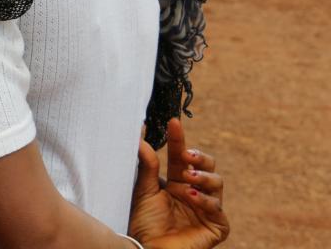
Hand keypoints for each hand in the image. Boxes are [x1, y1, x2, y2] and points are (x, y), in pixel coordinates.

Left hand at [129, 119, 228, 248]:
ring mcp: (207, 208)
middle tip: (186, 157)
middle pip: (208, 165)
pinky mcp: (216, 226)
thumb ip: (146, 165)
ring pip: (217, 182)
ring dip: (202, 178)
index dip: (179, 139)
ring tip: (187, 181)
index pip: (180, 155)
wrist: (147, 247)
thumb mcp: (143, 189)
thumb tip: (140, 136)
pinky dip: (205, 200)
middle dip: (200, 157)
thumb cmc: (144, 222)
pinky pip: (218, 208)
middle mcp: (194, 191)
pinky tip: (191, 198)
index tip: (173, 122)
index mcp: (176, 180)